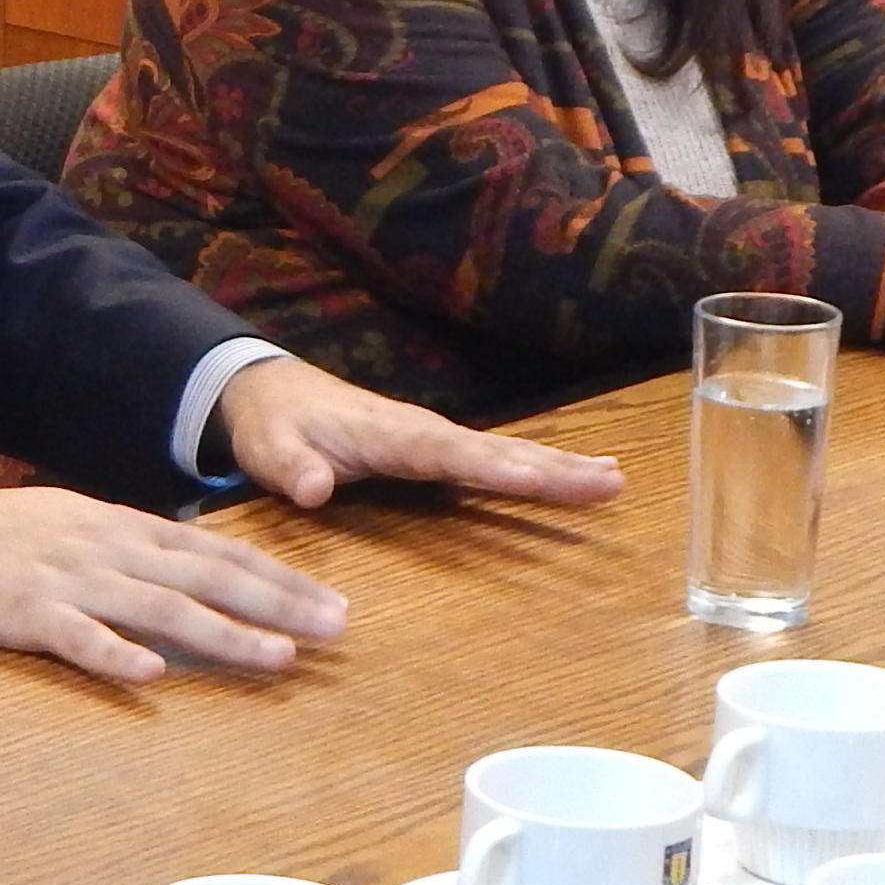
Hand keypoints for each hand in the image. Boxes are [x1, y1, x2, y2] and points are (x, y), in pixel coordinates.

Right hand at [0, 476, 352, 685]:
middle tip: (334, 629)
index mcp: (120, 526)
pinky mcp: (24, 613)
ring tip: (276, 657)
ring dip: (224, 633)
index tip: (329, 602)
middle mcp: (106, 547)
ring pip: (160, 608)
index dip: (278, 577)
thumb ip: (130, 547)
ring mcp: (67, 580)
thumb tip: (188, 566)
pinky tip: (151, 676)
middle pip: (207, 577)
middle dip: (277, 603)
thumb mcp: (72, 525)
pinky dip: (114, 655)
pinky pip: (77, 638)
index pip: (217, 551)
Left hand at [207, 354, 623, 515]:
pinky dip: (541, 468)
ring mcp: (437, 439)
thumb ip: (292, 469)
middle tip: (611, 482)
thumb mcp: (270, 449)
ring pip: (508, 454)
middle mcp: (426, 432)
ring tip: (614, 480)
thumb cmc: (274, 426)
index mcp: (392, 435)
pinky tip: (579, 477)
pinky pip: (498, 461)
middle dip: (554, 468)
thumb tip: (314, 491)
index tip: (540, 478)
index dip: (496, 467)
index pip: (452, 454)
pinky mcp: (439, 451)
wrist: (272, 394)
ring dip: (560, 467)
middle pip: (499, 452)